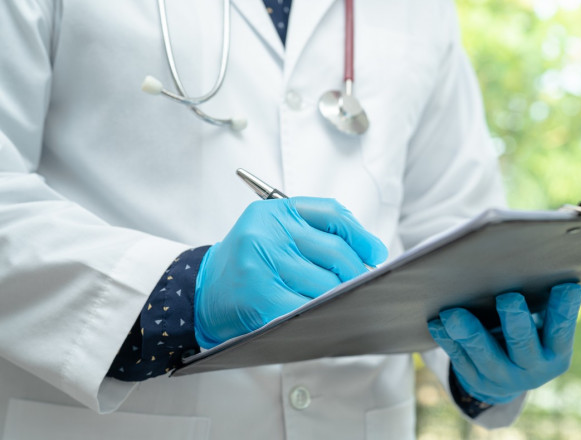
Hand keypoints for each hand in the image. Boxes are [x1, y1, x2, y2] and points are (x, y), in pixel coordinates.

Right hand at [195, 197, 387, 348]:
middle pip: (335, 252)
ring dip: (341, 297)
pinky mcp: (261, 297)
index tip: (376, 253)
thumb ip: (313, 233)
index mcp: (275, 211)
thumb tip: (366, 256)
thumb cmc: (245, 262)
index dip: (361, 235)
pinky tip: (328, 317)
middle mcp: (267, 232)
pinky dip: (323, 314)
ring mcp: (262, 264)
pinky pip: (307, 307)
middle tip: (362, 285)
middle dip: (356, 272)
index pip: (332, 214)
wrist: (199, 292)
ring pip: (326, 283)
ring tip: (345, 302)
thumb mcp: (272, 231)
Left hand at [428, 283, 580, 403]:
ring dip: (469, 334)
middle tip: (507, 298)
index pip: (561, 331)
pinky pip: (460, 359)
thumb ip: (542, 303)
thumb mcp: (543, 326)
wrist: (509, 378)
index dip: (564, 311)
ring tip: (454, 314)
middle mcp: (532, 369)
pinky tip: (438, 323)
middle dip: (515, 323)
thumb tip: (540, 262)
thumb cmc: (530, 335)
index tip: (566, 286)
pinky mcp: (476, 379)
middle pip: (523, 346)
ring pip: (486, 356)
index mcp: (556, 353)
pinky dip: (449, 341)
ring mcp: (502, 377)